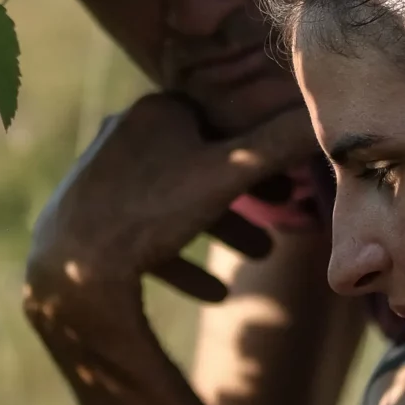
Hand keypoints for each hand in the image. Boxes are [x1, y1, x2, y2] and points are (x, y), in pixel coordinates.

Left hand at [26, 91, 321, 313]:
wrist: (69, 264)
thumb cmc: (152, 211)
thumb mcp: (229, 174)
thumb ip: (281, 144)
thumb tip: (334, 118)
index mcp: (158, 109)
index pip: (225, 121)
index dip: (265, 151)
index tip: (295, 181)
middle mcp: (124, 131)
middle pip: (202, 160)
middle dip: (247, 194)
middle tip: (286, 213)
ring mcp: (100, 175)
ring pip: (175, 199)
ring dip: (221, 228)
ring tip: (259, 260)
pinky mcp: (85, 217)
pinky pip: (141, 233)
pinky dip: (179, 257)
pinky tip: (212, 295)